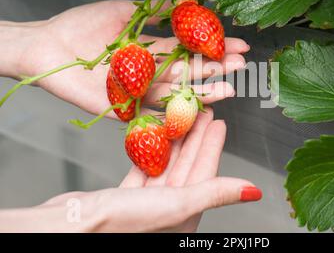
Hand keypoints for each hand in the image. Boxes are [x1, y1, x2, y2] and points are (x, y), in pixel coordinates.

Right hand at [0, 109, 261, 231]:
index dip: (213, 145)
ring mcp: (145, 205)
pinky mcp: (123, 199)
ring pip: (165, 165)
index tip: (219, 123)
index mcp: (185, 214)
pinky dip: (148, 152)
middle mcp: (168, 211)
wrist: (72, 229)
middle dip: (196, 137)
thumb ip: (215, 193)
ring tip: (180, 117)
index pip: (206, 172)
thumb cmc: (123, 223)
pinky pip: (142, 169)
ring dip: (173, 141)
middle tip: (203, 111)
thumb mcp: (178, 203)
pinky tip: (151, 137)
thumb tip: (253, 190)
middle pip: (187, 166)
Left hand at [4, 0, 248, 116]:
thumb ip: (156, 12)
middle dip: (215, 69)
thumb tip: (189, 5)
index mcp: (153, 50)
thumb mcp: (125, 11)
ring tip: (228, 89)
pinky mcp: (124, 109)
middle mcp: (152, 72)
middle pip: (189, 73)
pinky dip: (173, 117)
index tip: (238, 45)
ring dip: (203, 93)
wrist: (48, 45)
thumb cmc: (83, 26)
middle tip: (240, 65)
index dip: (214, 48)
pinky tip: (196, 115)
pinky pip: (152, 115)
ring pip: (176, 94)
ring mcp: (140, 91)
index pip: (191, 50)